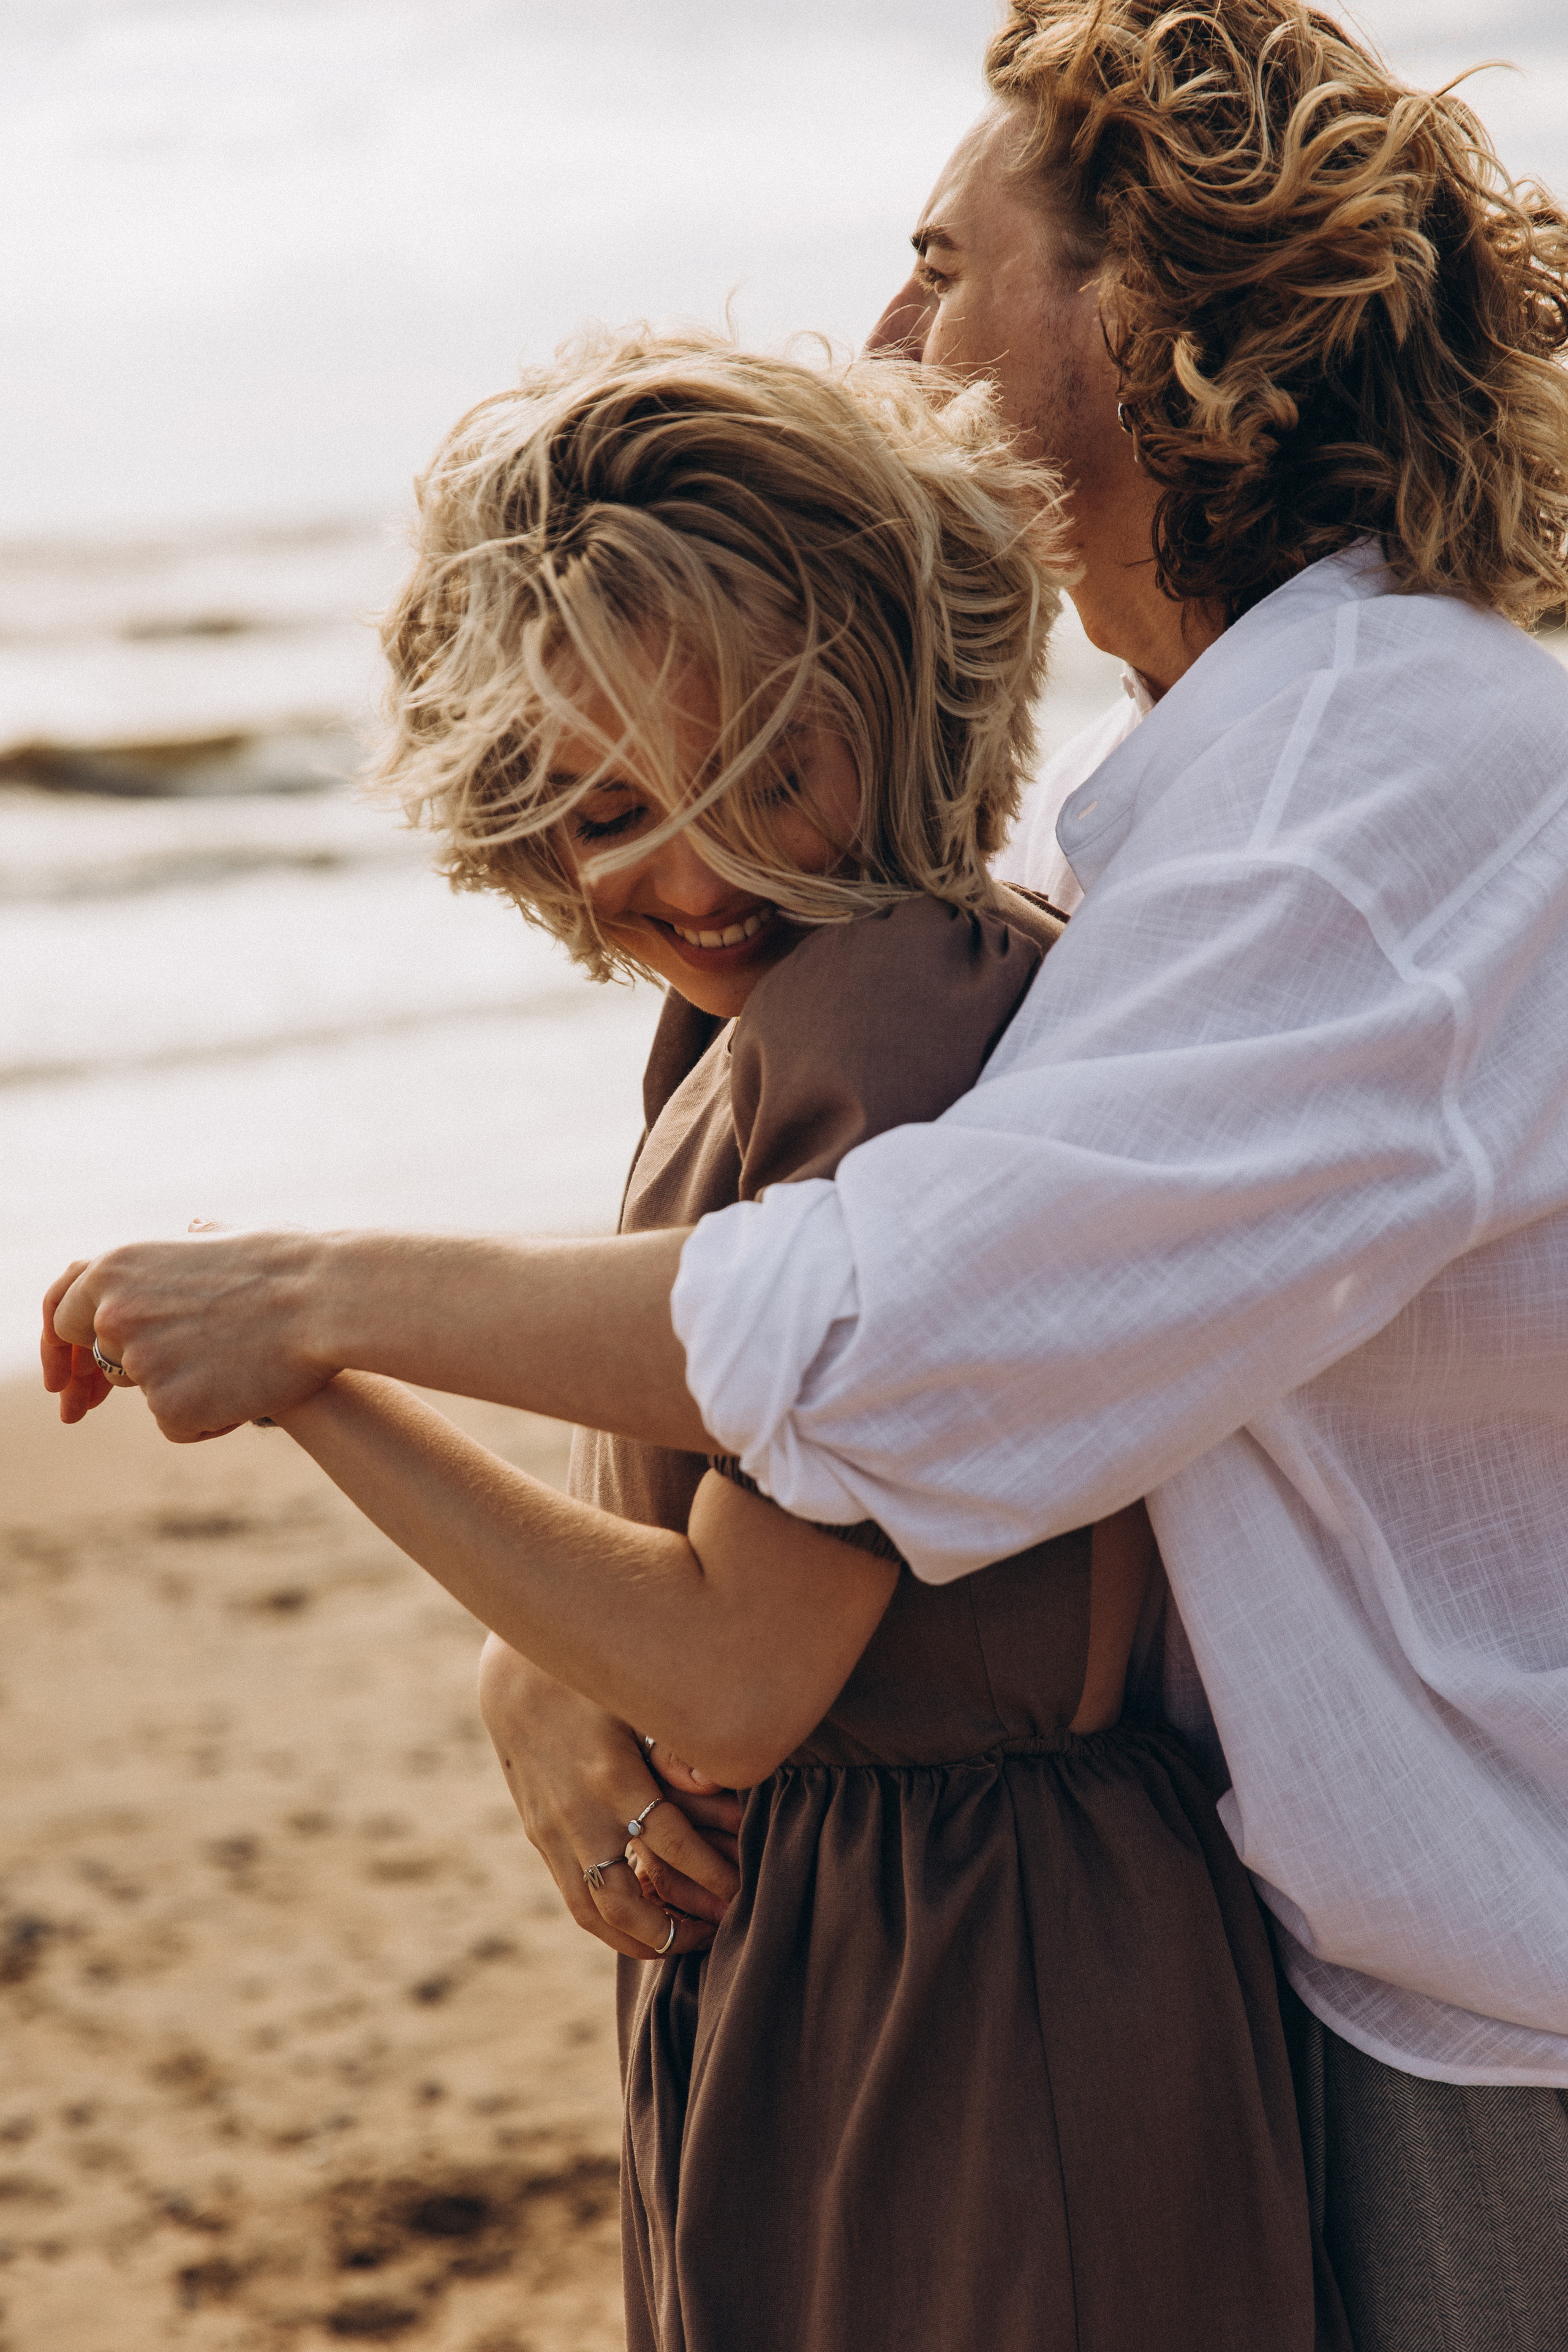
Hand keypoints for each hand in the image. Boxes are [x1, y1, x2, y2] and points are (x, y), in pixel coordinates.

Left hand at [43, 1228, 334, 1439]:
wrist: (329, 1301)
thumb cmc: (294, 1264)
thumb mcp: (230, 1236)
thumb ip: (195, 1242)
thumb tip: (195, 1227)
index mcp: (118, 1266)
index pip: (63, 1314)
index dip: (68, 1346)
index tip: (72, 1376)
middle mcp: (115, 1312)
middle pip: (107, 1359)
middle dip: (131, 1371)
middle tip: (167, 1378)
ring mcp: (140, 1361)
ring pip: (150, 1393)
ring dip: (186, 1389)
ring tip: (244, 1366)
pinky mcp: (170, 1406)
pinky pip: (178, 1426)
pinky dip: (209, 1420)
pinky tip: (249, 1394)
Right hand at [477, 1635, 740, 1961]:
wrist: (514, 1678)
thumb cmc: (591, 1679)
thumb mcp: (637, 1698)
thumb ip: (676, 1744)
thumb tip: (717, 1783)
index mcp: (611, 1775)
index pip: (669, 1842)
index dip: (710, 1873)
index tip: (740, 1889)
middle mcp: (578, 1813)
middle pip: (621, 1900)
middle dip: (671, 1929)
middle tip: (717, 1930)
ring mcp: (552, 1831)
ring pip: (592, 1913)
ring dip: (638, 1940)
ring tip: (682, 1943)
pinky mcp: (539, 1836)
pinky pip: (573, 1897)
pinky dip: (608, 1923)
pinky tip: (640, 1924)